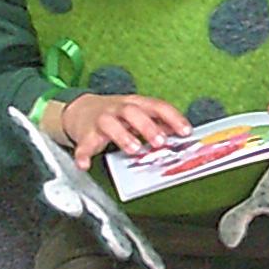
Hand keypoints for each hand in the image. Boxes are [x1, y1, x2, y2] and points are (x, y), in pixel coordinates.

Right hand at [62, 91, 189, 169]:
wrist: (82, 109)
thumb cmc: (117, 114)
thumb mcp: (139, 113)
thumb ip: (158, 122)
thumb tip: (181, 132)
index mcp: (135, 103)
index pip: (157, 106)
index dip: (173, 118)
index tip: (186, 131)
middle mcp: (118, 109)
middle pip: (133, 112)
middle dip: (148, 126)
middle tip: (160, 142)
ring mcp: (101, 120)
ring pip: (109, 124)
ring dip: (122, 136)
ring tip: (133, 150)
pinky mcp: (85, 135)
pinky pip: (83, 145)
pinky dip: (83, 155)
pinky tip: (85, 165)